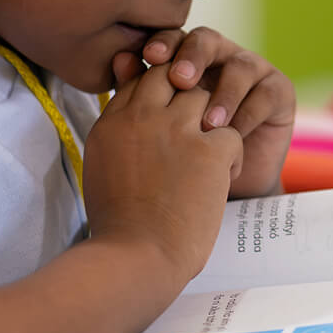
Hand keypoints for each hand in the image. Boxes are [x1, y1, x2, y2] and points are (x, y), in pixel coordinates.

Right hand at [82, 57, 243, 281]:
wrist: (137, 256)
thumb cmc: (117, 225)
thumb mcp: (100, 169)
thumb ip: (115, 136)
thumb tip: (127, 119)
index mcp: (111, 123)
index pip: (139, 79)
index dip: (158, 91)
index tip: (168, 113)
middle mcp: (142, 117)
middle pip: (171, 75)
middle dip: (186, 93)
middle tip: (195, 124)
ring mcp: (176, 131)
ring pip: (205, 96)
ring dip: (212, 121)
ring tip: (210, 154)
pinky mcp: (209, 151)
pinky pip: (232, 132)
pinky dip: (232, 156)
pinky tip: (223, 177)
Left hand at [136, 27, 294, 197]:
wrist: (222, 191)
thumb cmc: (182, 156)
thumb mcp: (160, 125)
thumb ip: (141, 93)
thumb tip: (119, 60)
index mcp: (186, 59)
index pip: (173, 39)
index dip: (162, 42)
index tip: (148, 56)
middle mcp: (219, 58)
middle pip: (206, 40)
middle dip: (192, 56)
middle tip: (180, 79)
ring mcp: (252, 72)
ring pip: (240, 66)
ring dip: (223, 92)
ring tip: (208, 122)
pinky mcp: (279, 92)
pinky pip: (266, 93)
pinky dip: (248, 113)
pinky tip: (233, 133)